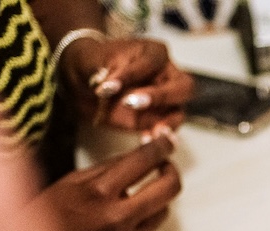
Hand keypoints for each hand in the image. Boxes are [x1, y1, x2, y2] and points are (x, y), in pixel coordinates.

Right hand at [34, 134, 181, 230]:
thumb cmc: (46, 216)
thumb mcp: (70, 182)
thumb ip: (106, 169)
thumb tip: (136, 156)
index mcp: (99, 192)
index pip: (142, 161)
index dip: (161, 147)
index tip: (167, 140)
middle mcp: (118, 217)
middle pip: (168, 188)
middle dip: (171, 171)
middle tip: (166, 166)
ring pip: (163, 213)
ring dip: (158, 200)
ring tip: (144, 195)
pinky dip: (139, 225)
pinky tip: (121, 224)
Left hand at [59, 36, 194, 131]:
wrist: (86, 82)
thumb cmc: (94, 64)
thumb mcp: (92, 59)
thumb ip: (101, 69)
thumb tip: (107, 84)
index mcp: (154, 53)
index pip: (150, 63)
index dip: (129, 74)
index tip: (106, 87)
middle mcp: (167, 75)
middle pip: (183, 87)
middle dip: (161, 96)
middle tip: (131, 103)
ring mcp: (167, 100)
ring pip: (179, 111)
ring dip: (167, 123)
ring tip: (151, 132)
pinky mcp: (160, 119)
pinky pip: (167, 130)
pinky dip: (158, 136)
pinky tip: (145, 140)